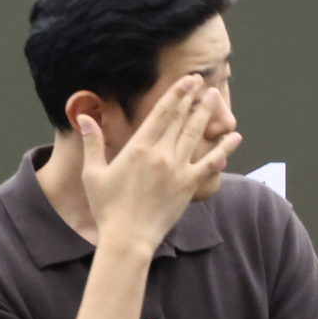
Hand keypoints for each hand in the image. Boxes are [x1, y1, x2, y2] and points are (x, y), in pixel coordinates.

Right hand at [79, 75, 241, 252]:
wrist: (128, 238)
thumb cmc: (107, 208)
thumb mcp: (93, 174)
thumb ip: (93, 143)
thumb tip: (84, 117)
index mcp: (138, 148)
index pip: (161, 113)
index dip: (176, 94)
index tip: (187, 80)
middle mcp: (161, 154)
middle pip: (181, 119)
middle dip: (193, 97)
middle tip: (203, 81)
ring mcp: (178, 169)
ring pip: (196, 134)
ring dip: (206, 114)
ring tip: (215, 97)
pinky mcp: (189, 185)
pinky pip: (210, 162)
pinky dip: (224, 149)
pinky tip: (234, 137)